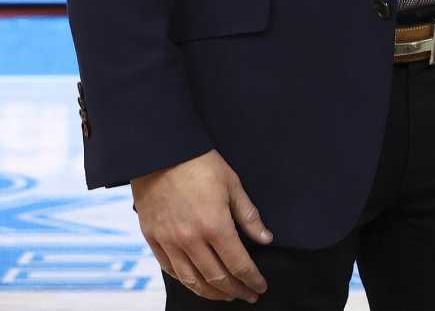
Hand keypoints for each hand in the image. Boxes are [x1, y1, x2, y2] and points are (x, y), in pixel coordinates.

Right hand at [132, 149, 271, 301]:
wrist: (160, 154)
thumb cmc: (200, 165)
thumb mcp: (233, 185)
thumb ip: (249, 216)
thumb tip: (266, 239)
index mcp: (215, 226)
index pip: (238, 264)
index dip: (252, 279)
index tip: (261, 286)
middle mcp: (190, 240)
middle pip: (216, 277)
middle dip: (235, 290)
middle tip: (248, 294)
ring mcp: (169, 242)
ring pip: (192, 279)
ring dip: (211, 292)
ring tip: (226, 295)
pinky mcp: (153, 239)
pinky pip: (170, 269)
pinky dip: (186, 281)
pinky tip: (197, 283)